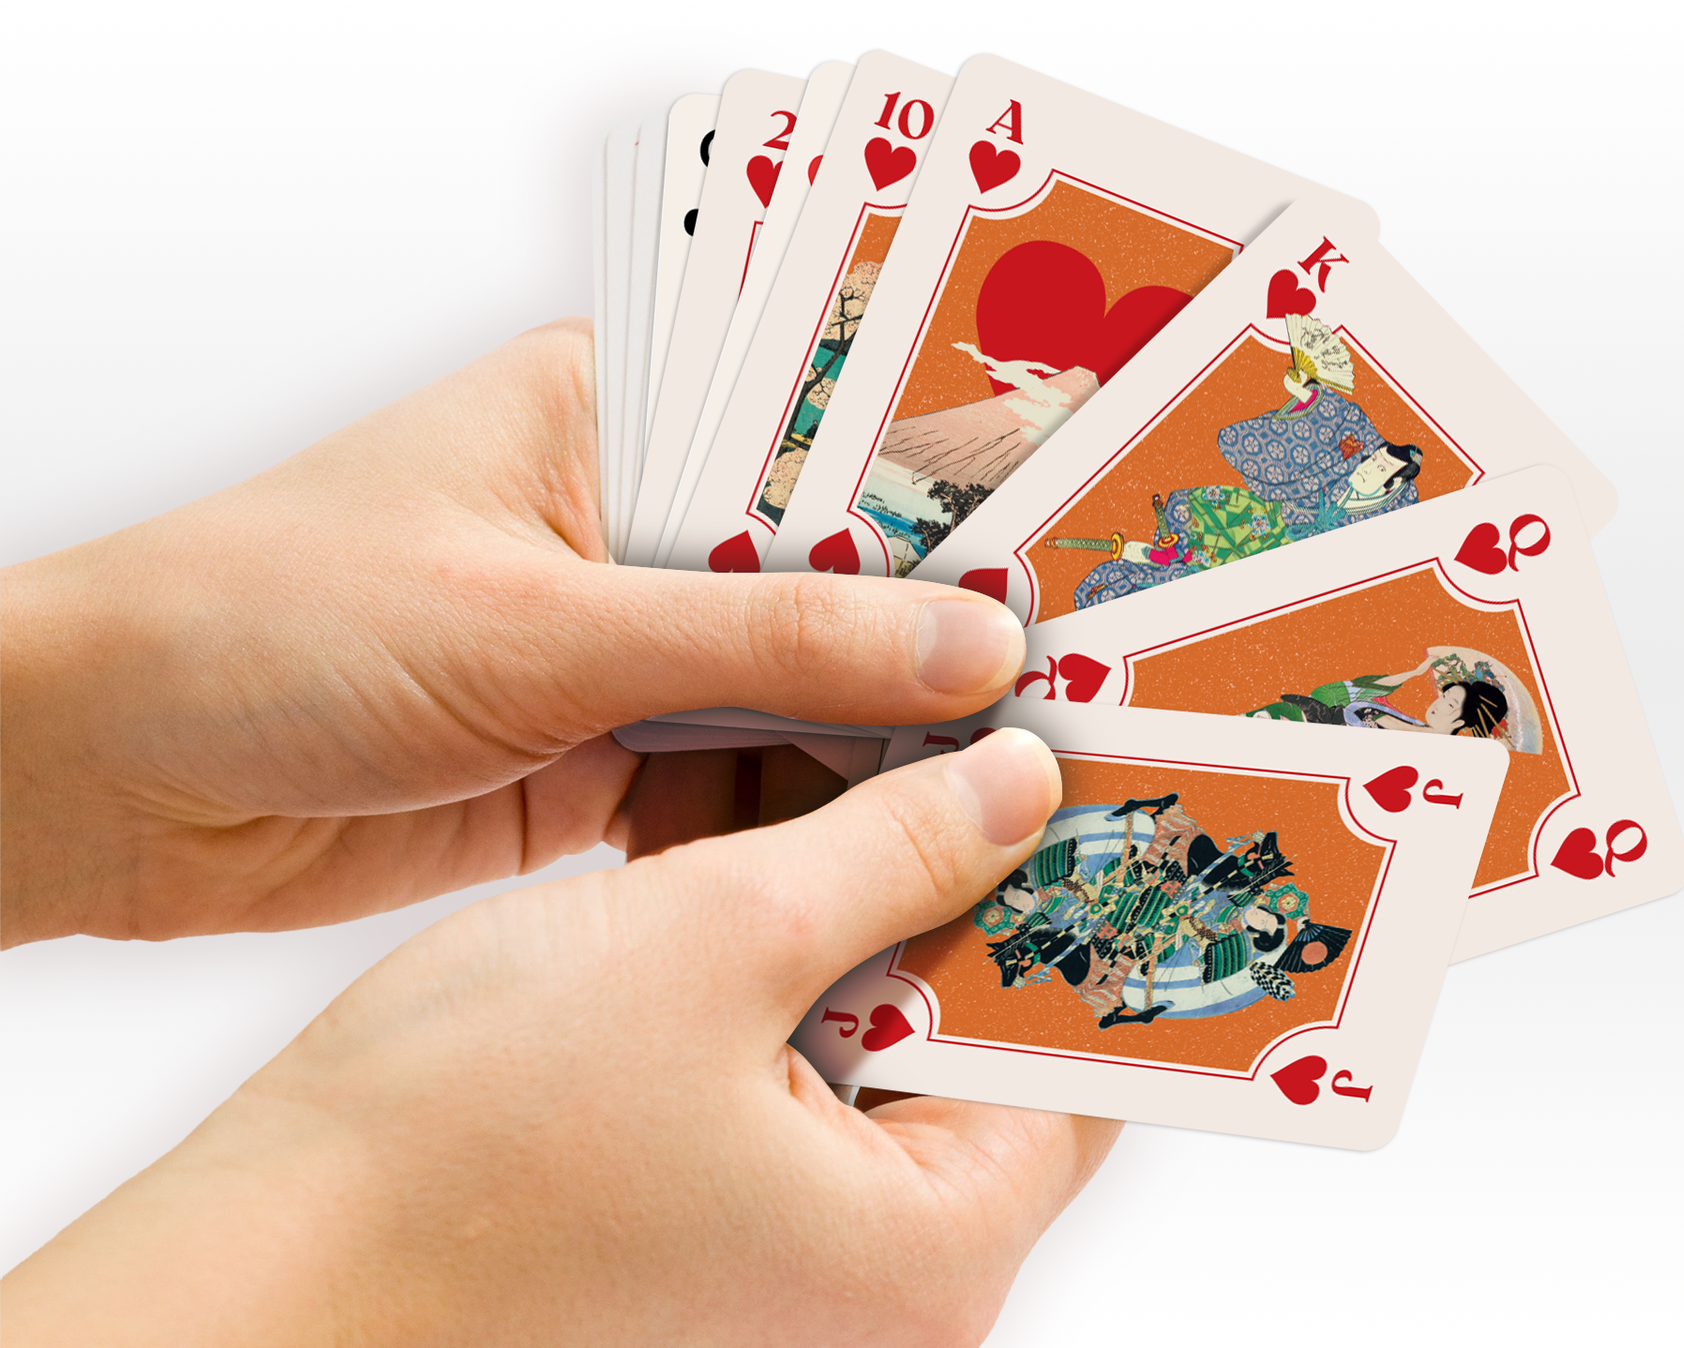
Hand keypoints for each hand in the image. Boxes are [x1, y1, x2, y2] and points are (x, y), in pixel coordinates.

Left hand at [0, 320, 1025, 944]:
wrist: (115, 776)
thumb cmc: (277, 627)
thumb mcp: (543, 625)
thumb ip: (766, 640)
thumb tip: (969, 648)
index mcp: (623, 410)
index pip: (836, 429)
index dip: (966, 494)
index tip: (1089, 559)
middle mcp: (638, 519)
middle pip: (838, 579)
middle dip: (935, 656)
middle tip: (1063, 724)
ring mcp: (627, 642)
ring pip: (802, 695)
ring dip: (872, 761)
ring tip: (983, 823)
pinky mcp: (606, 753)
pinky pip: (739, 785)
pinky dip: (791, 830)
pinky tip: (859, 877)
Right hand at [3, 730, 1120, 1346]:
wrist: (253, 1273)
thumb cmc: (450, 1146)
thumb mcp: (708, 941)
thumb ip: (890, 853)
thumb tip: (1016, 789)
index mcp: (926, 1253)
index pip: (1079, 1058)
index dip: (1077, 904)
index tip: (1079, 784)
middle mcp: (879, 1288)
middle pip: (979, 1052)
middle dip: (966, 896)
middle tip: (972, 746)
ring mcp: (788, 1273)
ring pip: (879, 1057)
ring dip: (868, 925)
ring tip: (869, 777)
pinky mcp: (707, 1235)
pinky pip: (795, 1085)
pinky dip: (790, 981)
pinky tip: (763, 873)